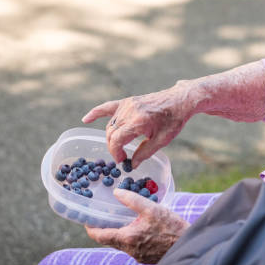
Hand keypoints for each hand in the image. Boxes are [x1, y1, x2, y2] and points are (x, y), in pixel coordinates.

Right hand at [82, 81, 199, 167]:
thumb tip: (132, 164)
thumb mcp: (162, 140)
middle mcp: (129, 111)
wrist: (179, 100)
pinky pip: (107, 107)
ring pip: (110, 124)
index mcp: (138, 121)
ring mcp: (127, 105)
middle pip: (111, 133)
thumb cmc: (174, 120)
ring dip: (111, 137)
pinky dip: (96, 113)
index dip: (116, 153)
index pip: (117, 140)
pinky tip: (85, 119)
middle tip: (122, 157)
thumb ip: (145, 152)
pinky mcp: (128, 101)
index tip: (122, 161)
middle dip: (114, 147)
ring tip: (119, 147)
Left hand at [85, 188, 188, 263]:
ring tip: (122, 219)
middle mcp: (130, 250)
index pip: (100, 236)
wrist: (188, 244)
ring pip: (122, 244)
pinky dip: (130, 237)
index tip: (87, 220)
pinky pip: (133, 247)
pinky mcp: (146, 257)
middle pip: (110, 241)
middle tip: (104, 216)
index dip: (91, 228)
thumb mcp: (152, 208)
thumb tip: (116, 192)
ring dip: (119, 233)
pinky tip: (139, 227)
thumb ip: (133, 200)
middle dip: (105, 229)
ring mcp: (138, 255)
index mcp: (128, 238)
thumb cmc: (171, 226)